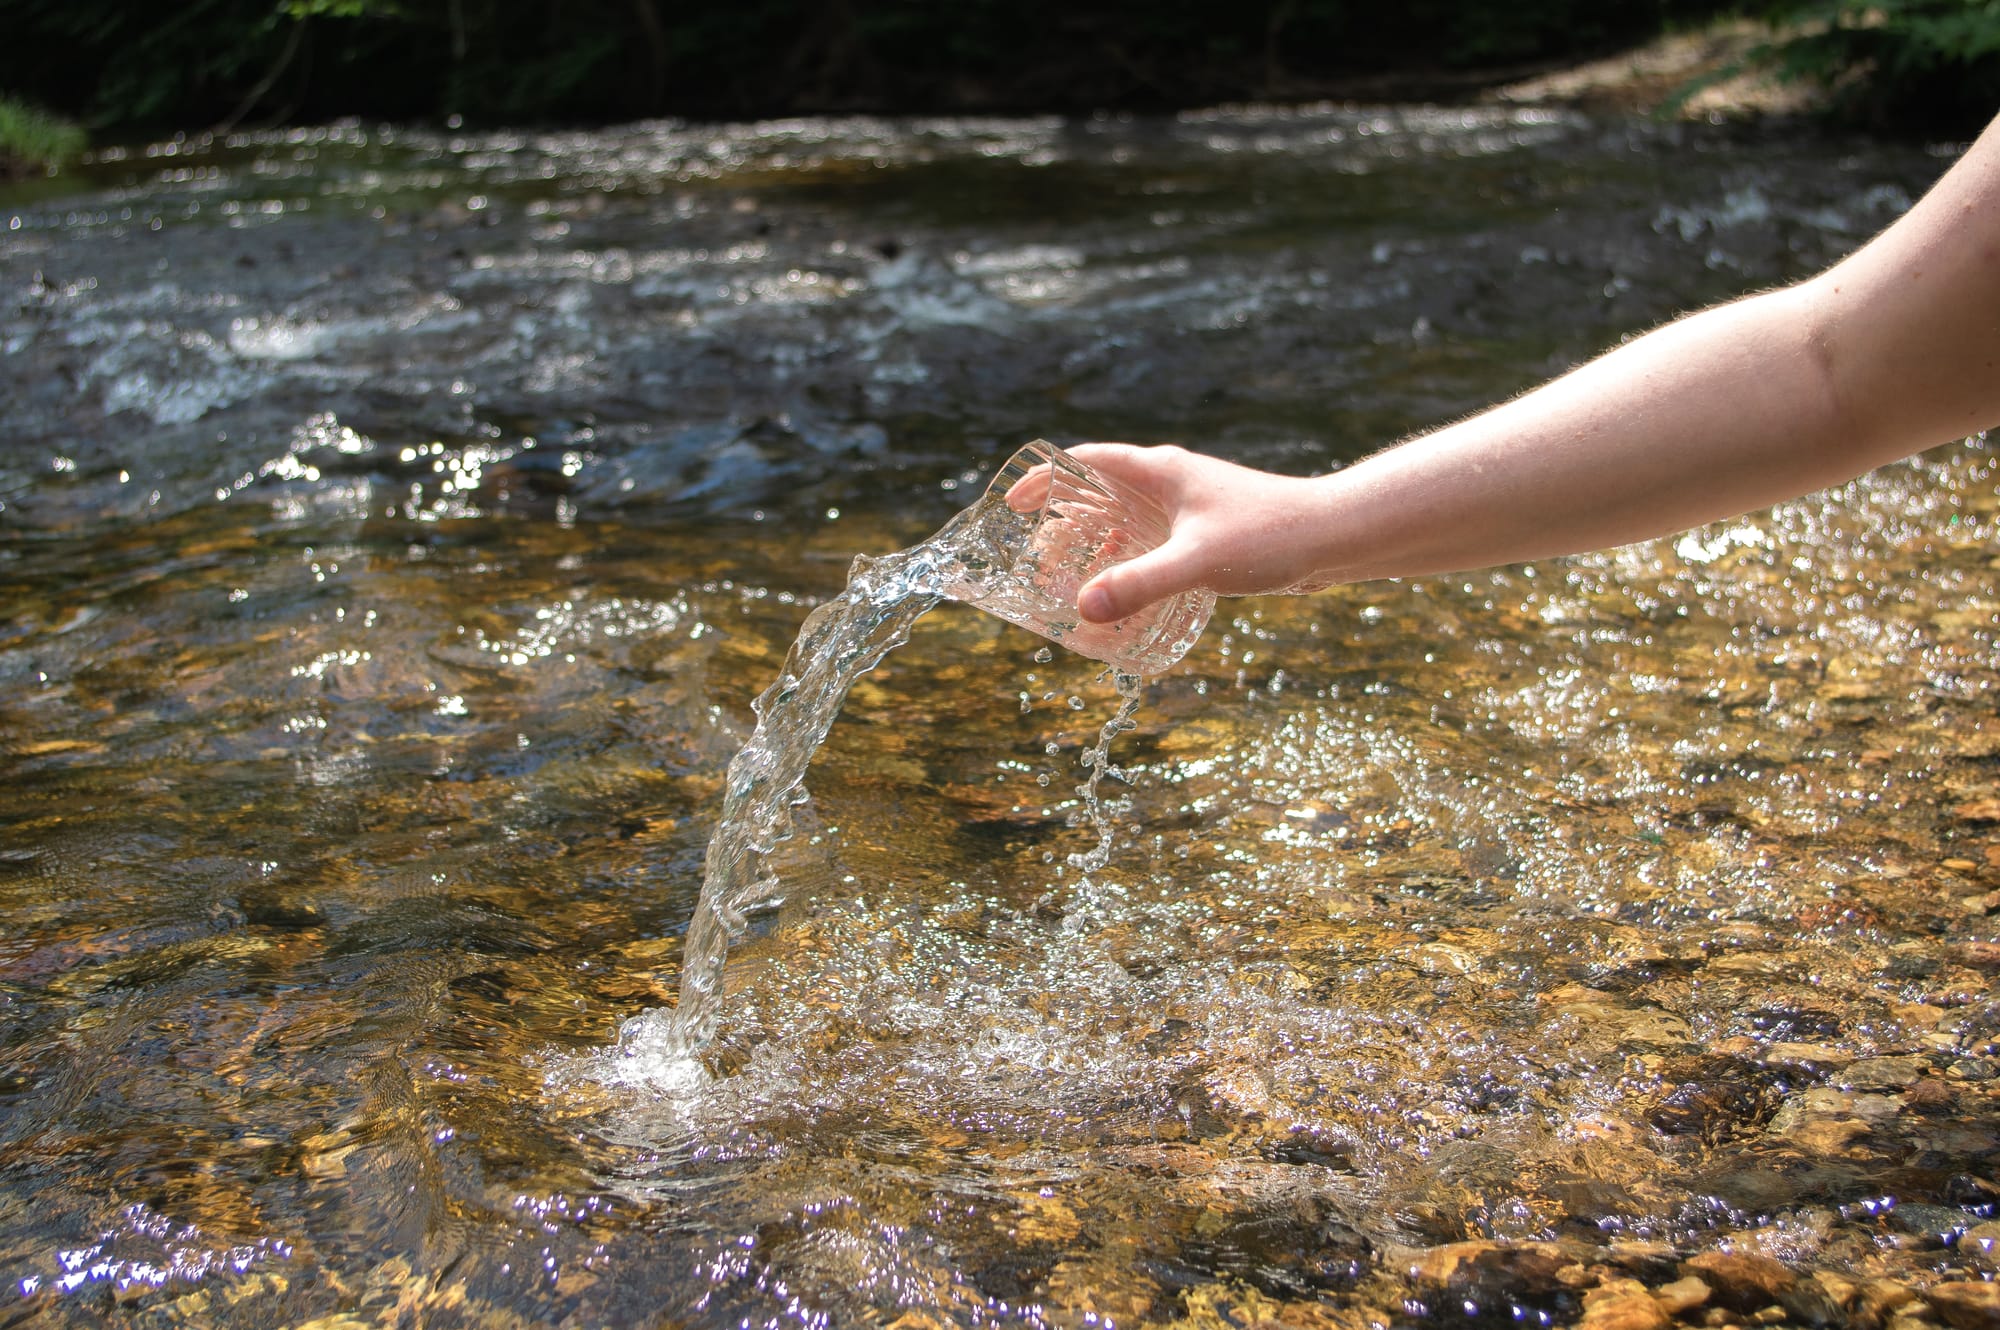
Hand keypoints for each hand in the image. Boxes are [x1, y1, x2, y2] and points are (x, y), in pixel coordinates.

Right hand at [1012, 443, 1334, 623]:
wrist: (1334, 537)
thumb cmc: (1269, 536)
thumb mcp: (1196, 562)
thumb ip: (1139, 585)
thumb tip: (1083, 609)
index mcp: (1159, 471)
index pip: (1085, 462)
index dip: (1044, 480)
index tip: (1013, 506)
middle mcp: (1170, 483)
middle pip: (1099, 496)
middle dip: (1064, 528)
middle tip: (1039, 565)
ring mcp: (1189, 508)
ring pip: (1126, 524)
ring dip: (1096, 551)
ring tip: (1072, 587)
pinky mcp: (1207, 534)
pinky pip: (1152, 545)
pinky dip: (1129, 564)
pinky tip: (1127, 599)